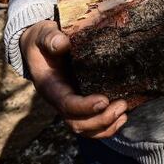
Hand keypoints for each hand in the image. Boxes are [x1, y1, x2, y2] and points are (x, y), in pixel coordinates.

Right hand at [20, 20, 127, 137]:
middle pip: (77, 123)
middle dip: (100, 120)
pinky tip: (123, 117)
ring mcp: (70, 106)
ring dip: (106, 126)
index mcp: (50, 87)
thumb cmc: (42, 40)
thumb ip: (50, 38)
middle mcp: (59, 101)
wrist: (40, 46)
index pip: (66, 104)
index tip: (104, 100)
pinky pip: (92, 125)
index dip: (85, 107)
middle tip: (121, 105)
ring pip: (86, 129)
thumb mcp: (42, 35)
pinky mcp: (81, 104)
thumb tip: (62, 43)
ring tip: (124, 112)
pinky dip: (107, 127)